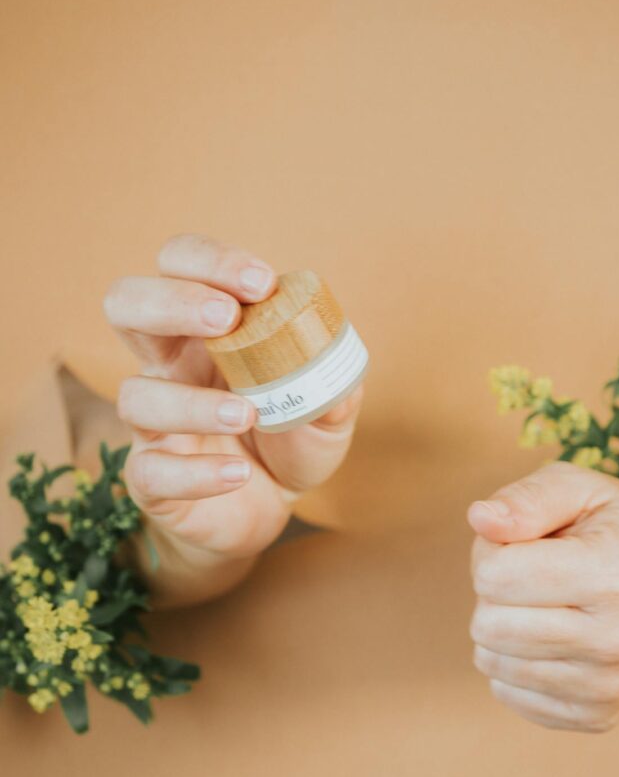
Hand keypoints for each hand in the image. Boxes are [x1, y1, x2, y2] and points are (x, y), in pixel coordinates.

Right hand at [105, 233, 362, 604]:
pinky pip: (151, 471)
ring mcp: (153, 424)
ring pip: (137, 396)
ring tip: (248, 414)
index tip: (261, 283)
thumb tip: (334, 353)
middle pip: (126, 305)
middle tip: (224, 317)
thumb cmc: (288, 446)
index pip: (180, 266)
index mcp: (204, 333)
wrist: (268, 515)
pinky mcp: (151, 480)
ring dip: (192, 401)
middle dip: (170, 301)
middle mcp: (168, 367)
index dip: (210, 261)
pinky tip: (237, 473)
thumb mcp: (326, 411)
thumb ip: (335, 383)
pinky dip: (195, 472)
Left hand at [467, 462, 618, 731]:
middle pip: (488, 625)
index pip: (492, 576)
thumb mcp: (577, 488)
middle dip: (494, 594)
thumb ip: (526, 498)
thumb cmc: (613, 528)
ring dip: (503, 629)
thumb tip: (480, 519)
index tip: (525, 544)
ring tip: (546, 605)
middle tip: (533, 576)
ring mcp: (611, 685)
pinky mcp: (597, 715)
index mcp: (614, 575)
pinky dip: (515, 664)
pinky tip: (553, 639)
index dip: (492, 551)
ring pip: (491, 663)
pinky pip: (506, 694)